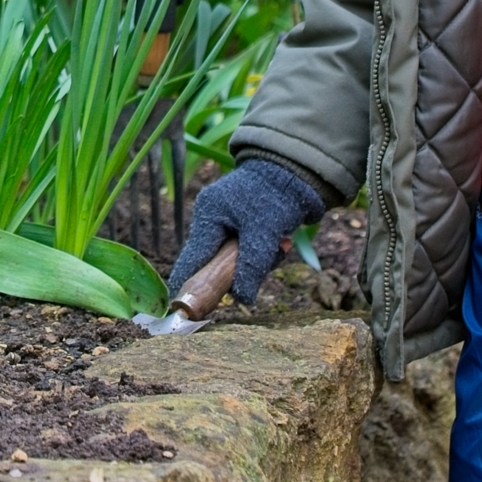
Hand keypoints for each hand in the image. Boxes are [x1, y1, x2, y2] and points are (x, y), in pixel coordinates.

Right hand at [173, 154, 327, 308]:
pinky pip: (247, 251)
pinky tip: (280, 243)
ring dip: (258, 261)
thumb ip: (250, 267)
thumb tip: (241, 300)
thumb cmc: (278, 196)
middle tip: (264, 263)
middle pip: (215, 262)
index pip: (192, 258)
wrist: (299, 172)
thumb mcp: (264, 234)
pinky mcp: (242, 224)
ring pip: (235, 259)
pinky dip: (263, 253)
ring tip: (281, 245)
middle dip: (239, 270)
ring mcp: (226, 221)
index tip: (181, 309)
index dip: (188, 284)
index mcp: (208, 214)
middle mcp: (212, 217)